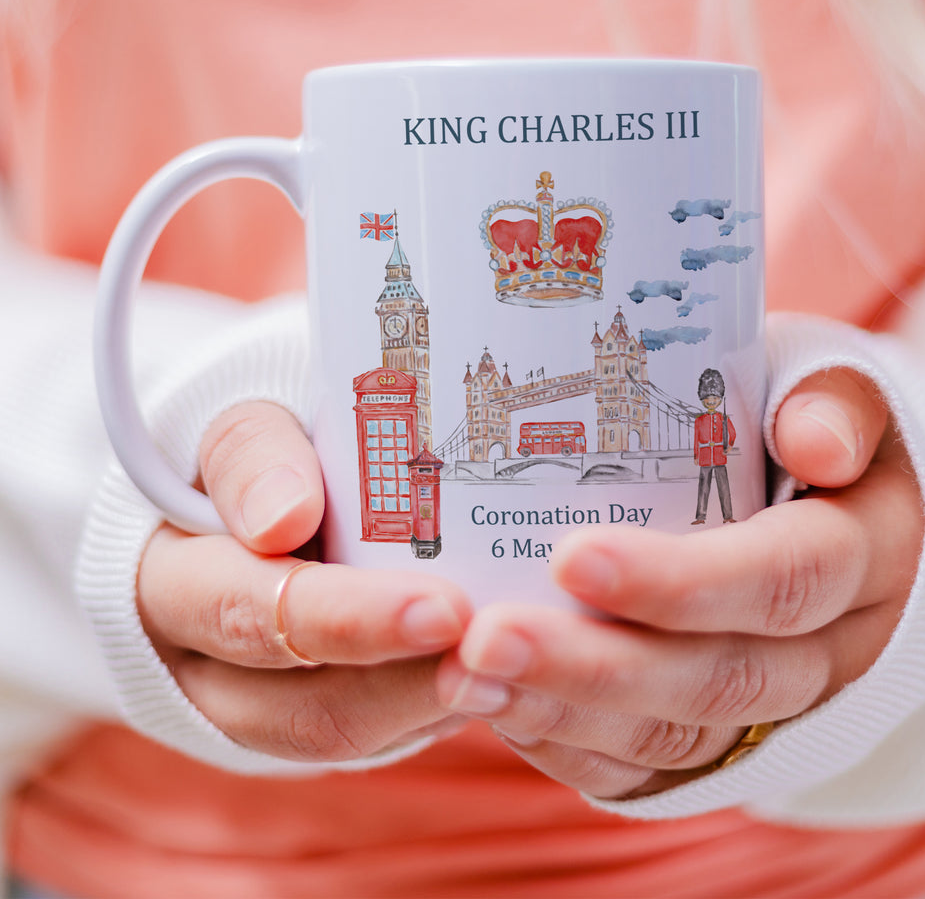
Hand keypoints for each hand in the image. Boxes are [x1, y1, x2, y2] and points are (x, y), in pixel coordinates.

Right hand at [138, 401, 471, 761]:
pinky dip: (441, 706)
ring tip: (511, 662)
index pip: (248, 615)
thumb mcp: (246, 429)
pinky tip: (497, 668)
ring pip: (352, 738)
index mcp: (171, 586)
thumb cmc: (263, 458)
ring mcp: (265, 711)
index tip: (441, 607)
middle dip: (409, 684)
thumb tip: (283, 516)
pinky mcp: (324, 720)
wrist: (265, 507)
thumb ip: (253, 456)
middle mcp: (209, 673)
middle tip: (497, 647)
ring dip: (436, 706)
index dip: (344, 619)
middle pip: (305, 709)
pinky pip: (383, 734)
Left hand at [436, 369, 922, 797]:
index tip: (573, 557)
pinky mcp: (719, 742)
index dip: (685, 581)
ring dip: (565, 713)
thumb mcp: (826, 385)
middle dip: (598, 667)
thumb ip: (829, 401)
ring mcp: (773, 709)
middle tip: (489, 639)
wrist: (821, 504)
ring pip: (676, 736)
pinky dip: (570, 746)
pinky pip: (648, 769)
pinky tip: (496, 711)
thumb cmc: (794, 421)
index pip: (787, 578)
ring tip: (466, 681)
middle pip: (723, 678)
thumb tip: (819, 443)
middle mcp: (829, 651)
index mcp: (867, 554)